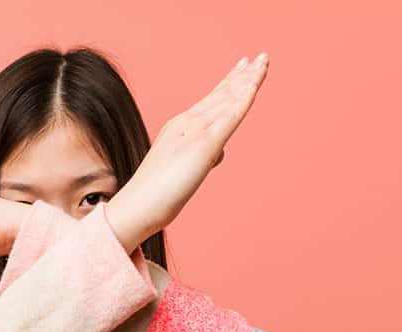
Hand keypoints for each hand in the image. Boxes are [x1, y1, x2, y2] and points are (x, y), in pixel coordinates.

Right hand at [105, 52, 269, 250]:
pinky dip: (243, 99)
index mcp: (179, 127)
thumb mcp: (183, 170)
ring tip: (264, 61)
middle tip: (261, 57)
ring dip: (248, 79)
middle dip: (243, 75)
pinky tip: (254, 87)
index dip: (229, 83)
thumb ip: (202, 157)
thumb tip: (218, 153)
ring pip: (227, 99)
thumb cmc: (155, 194)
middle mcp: (187, 123)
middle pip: (221, 94)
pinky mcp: (204, 145)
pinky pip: (228, 117)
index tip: (243, 68)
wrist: (137, 205)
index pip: (210, 101)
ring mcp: (195, 131)